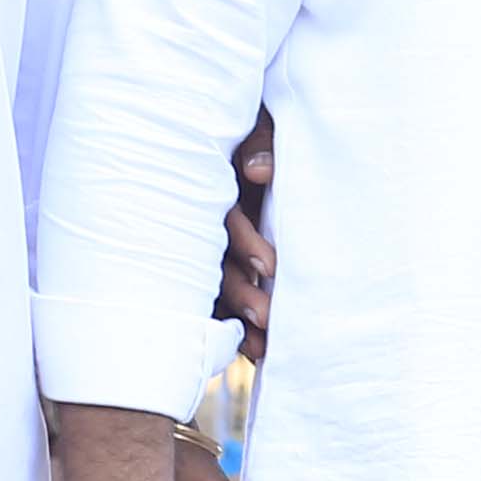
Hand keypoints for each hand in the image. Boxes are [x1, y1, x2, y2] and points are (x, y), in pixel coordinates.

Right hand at [215, 109, 275, 356]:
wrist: (255, 148)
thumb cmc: (258, 137)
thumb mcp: (261, 127)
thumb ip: (262, 144)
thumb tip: (257, 171)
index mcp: (218, 192)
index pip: (226, 222)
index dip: (245, 242)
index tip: (271, 264)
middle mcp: (208, 225)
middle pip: (218, 263)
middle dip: (242, 291)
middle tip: (268, 316)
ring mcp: (212, 248)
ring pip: (219, 287)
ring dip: (239, 317)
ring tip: (263, 349)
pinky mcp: (221, 266)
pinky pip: (220, 301)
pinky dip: (234, 327)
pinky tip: (252, 353)